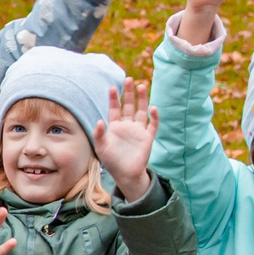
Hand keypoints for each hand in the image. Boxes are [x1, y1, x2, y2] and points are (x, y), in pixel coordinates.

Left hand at [94, 80, 157, 201]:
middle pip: (129, 105)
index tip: (112, 88)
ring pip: (141, 111)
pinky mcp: (148, 137)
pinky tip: (153, 108)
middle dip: (129, 93)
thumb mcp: (101, 147)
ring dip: (142, 99)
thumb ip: (99, 134)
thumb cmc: (111, 161)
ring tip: (141, 86)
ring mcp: (138, 130)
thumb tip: (99, 121)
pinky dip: (154, 116)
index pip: (115, 109)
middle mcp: (127, 126)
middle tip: (128, 79)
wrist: (125, 174)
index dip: (114, 98)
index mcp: (115, 126)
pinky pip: (153, 125)